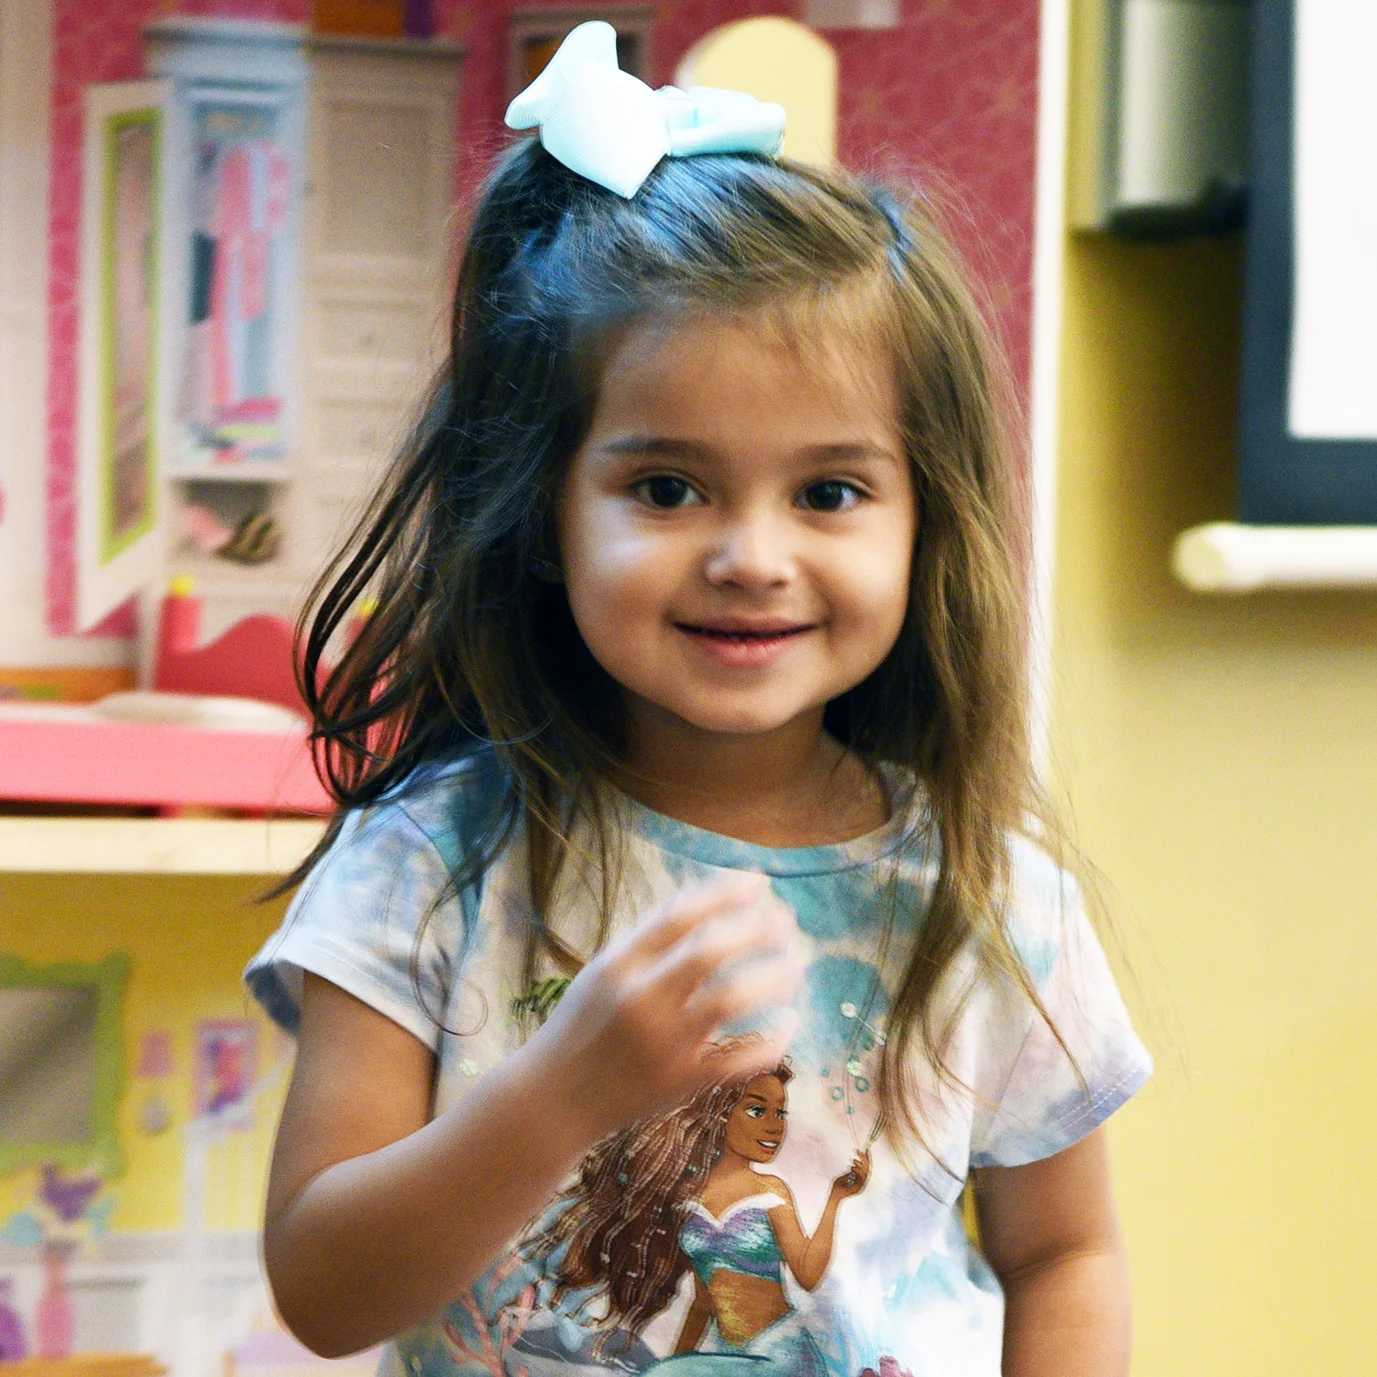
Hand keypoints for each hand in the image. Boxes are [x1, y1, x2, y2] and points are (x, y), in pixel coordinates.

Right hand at [529, 872, 802, 1141]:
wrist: (552, 1100)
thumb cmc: (585, 1026)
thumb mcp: (603, 972)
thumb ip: (649, 938)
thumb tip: (706, 895)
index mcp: (618, 965)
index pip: (679, 916)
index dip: (724, 893)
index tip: (760, 882)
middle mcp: (639, 999)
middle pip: (711, 951)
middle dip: (757, 930)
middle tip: (786, 923)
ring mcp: (661, 1043)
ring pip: (732, 999)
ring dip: (774, 978)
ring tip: (797, 967)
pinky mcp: (678, 1083)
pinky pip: (738, 1058)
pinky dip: (772, 1039)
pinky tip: (790, 1022)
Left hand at [832, 1150, 870, 1197]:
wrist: (834, 1196)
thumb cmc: (837, 1186)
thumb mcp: (844, 1176)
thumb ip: (851, 1172)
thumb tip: (855, 1164)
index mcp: (860, 1180)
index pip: (866, 1167)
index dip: (867, 1158)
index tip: (866, 1148)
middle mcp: (862, 1182)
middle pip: (868, 1168)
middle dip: (865, 1158)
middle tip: (859, 1151)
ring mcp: (861, 1186)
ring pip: (866, 1172)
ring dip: (861, 1164)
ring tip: (854, 1161)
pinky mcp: (858, 1188)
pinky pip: (862, 1178)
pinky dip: (859, 1171)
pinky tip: (852, 1167)